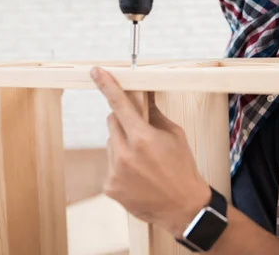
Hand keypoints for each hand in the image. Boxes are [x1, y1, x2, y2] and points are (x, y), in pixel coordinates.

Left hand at [90, 66, 210, 236]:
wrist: (183, 207)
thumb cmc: (182, 168)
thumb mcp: (175, 135)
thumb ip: (155, 115)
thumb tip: (144, 95)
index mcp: (143, 138)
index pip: (120, 104)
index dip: (107, 85)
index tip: (95, 71)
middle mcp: (125, 154)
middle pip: (112, 122)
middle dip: (124, 121)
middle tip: (140, 132)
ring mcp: (115, 172)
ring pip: (110, 143)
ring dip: (122, 144)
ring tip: (143, 161)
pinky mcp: (109, 187)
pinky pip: (109, 164)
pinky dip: (120, 164)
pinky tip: (137, 175)